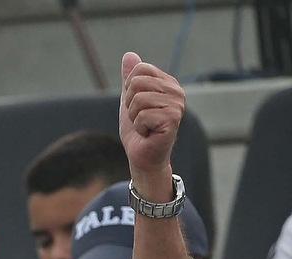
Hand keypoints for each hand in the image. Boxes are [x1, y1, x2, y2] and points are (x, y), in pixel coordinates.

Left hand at [118, 52, 184, 183]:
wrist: (142, 155)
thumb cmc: (138, 129)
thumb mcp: (129, 100)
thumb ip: (130, 78)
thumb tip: (129, 54)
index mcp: (168, 83)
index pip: (139, 70)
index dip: (129, 89)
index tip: (136, 105)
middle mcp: (176, 91)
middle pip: (136, 83)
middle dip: (129, 104)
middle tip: (140, 117)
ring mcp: (177, 105)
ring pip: (138, 100)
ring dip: (134, 117)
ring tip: (145, 126)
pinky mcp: (172, 120)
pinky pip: (141, 116)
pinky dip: (139, 127)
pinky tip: (148, 133)